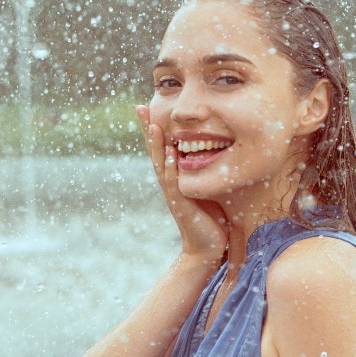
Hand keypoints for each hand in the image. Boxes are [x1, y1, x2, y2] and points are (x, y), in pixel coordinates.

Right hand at [137, 105, 227, 263]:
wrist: (207, 249)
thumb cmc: (211, 219)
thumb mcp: (207, 188)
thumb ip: (205, 172)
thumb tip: (216, 151)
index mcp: (175, 178)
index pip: (163, 147)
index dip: (155, 128)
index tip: (147, 107)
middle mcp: (170, 183)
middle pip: (155, 152)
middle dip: (148, 129)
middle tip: (140, 107)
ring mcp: (173, 194)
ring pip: (161, 164)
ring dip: (156, 144)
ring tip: (152, 124)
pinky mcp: (181, 205)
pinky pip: (174, 182)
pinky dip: (171, 167)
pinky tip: (170, 153)